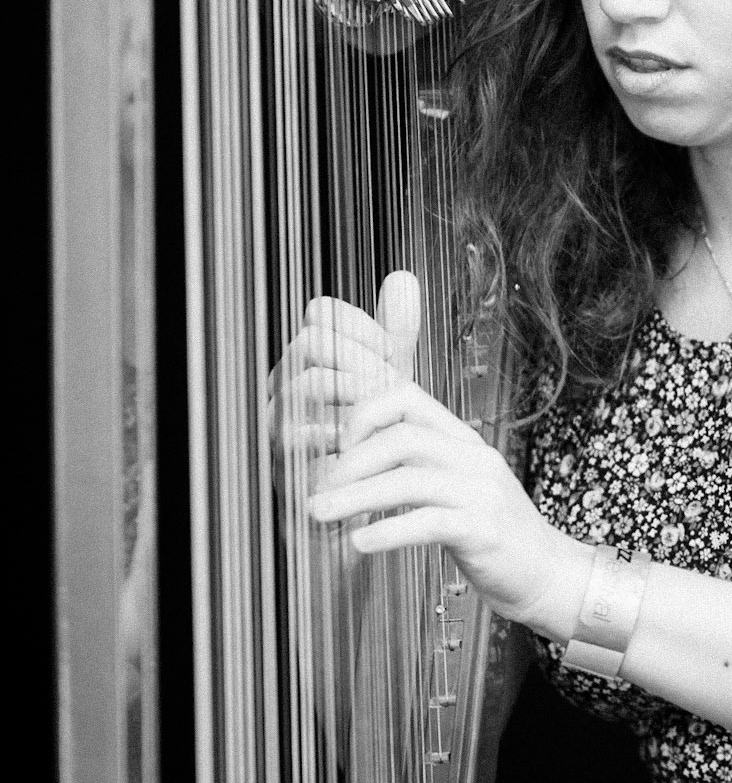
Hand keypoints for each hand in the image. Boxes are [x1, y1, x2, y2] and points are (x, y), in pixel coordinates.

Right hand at [266, 270, 420, 469]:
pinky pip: (302, 436)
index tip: (393, 353)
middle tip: (392, 387)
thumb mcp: (392, 382)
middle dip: (360, 360)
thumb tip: (403, 277)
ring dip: (355, 396)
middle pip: (311, 341)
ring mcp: (277, 423)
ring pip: (307, 382)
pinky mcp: (281, 466)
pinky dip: (342, 438)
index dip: (360, 325)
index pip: (320, 312)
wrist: (364, 505)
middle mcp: (284, 385)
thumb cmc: (376, 437)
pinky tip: (368, 447)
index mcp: (309, 361)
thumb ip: (396, 333)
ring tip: (384, 417)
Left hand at [302, 273, 589, 638]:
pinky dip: (387, 531)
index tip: (334, 448)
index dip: (362, 414)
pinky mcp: (484, 531)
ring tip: (318, 514)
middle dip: (349, 461)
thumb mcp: (457, 489)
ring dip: (355, 497)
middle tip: (315, 489)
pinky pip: (429, 523)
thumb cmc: (493, 535)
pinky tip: (358, 544)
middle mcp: (474, 457)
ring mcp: (482, 493)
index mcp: (462, 440)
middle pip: (401, 437)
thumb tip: (350, 466)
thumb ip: (416, 470)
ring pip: (409, 480)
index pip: (406, 396)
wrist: (549, 574)